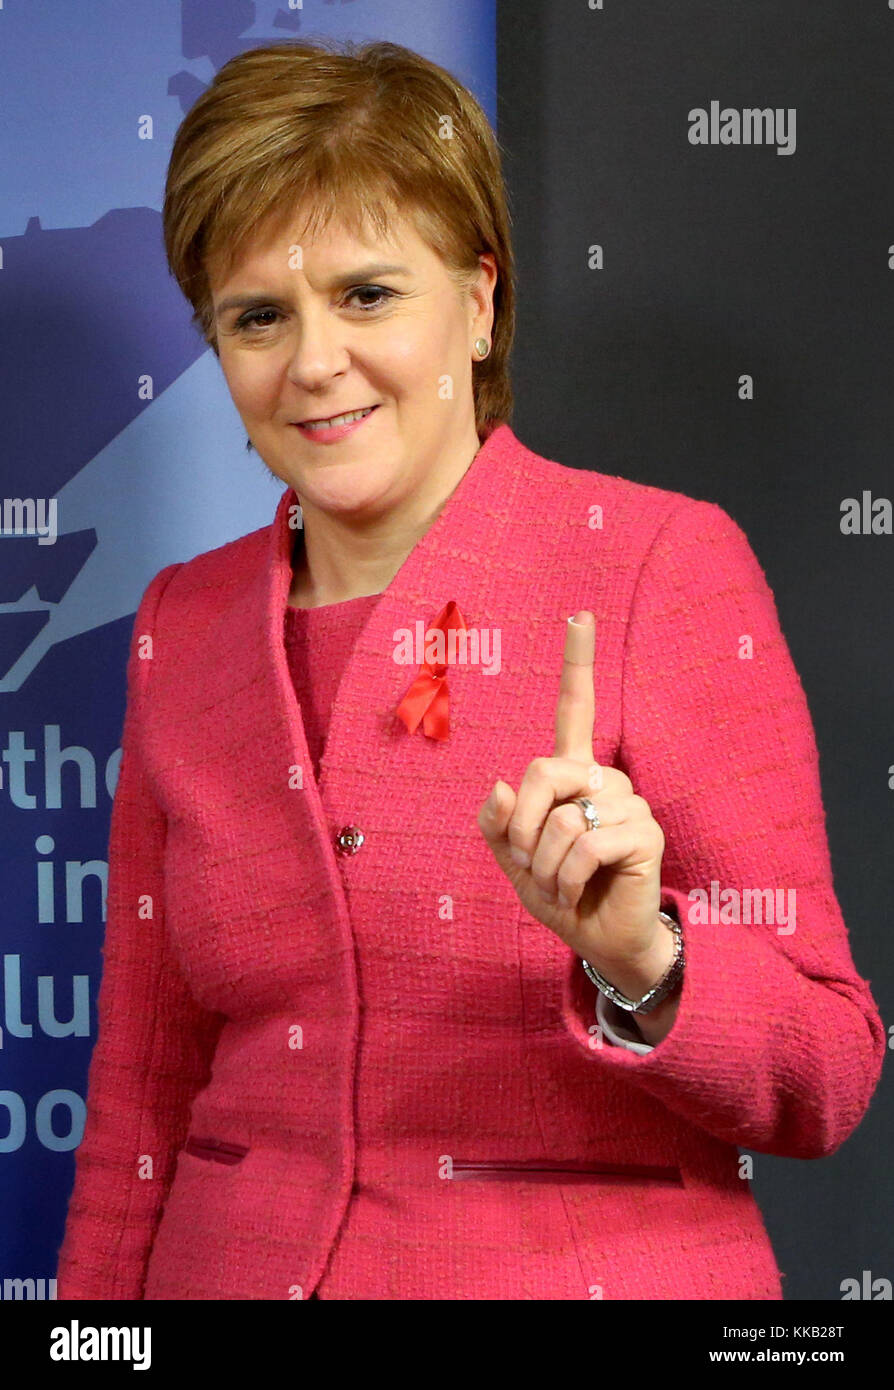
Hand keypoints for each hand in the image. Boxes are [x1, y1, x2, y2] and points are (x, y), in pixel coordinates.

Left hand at [477, 610, 668, 980]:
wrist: (600, 941)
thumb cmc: (559, 894)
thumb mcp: (514, 861)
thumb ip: (498, 826)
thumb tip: (498, 785)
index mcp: (573, 775)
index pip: (575, 709)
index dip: (577, 662)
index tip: (579, 614)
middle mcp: (603, 780)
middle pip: (542, 770)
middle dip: (521, 825)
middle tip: (529, 864)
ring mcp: (629, 805)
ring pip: (561, 818)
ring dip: (544, 865)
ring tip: (560, 886)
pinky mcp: (646, 834)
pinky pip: (585, 845)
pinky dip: (566, 878)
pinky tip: (577, 893)